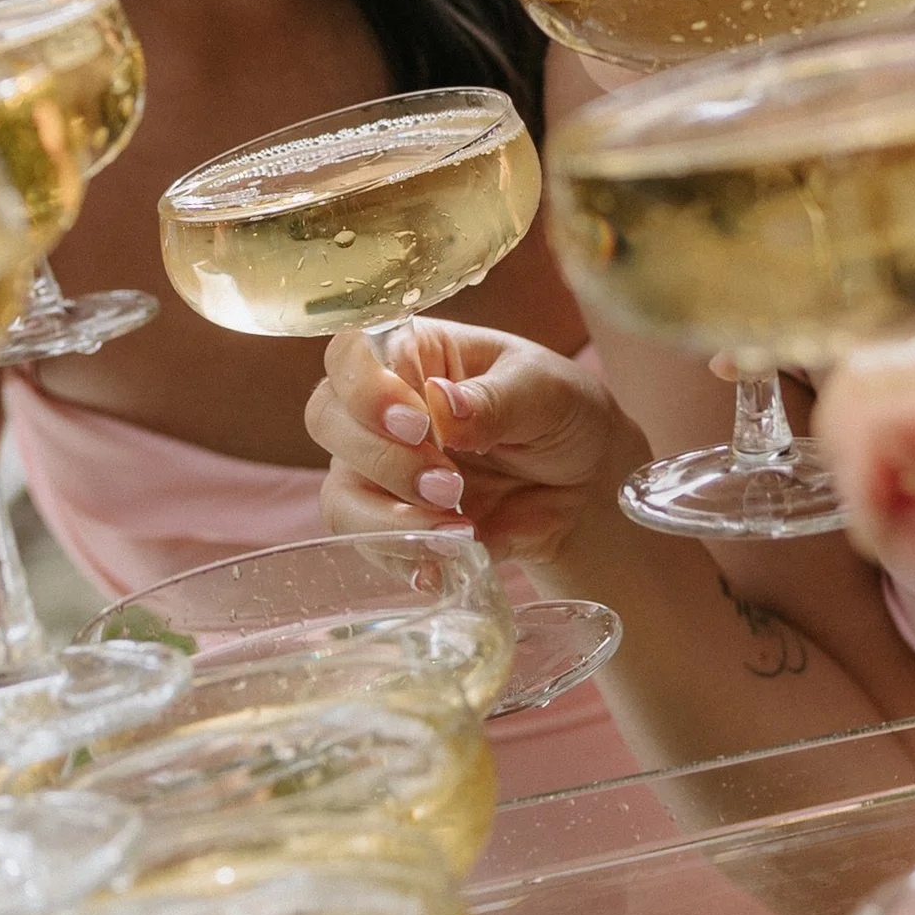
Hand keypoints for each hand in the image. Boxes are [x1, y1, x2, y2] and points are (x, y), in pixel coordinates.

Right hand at [305, 321, 635, 561]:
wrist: (586, 487)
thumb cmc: (562, 414)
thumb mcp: (547, 392)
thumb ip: (497, 398)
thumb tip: (442, 402)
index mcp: (416, 353)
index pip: (351, 352)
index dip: (365, 388)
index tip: (417, 423)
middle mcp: (383, 406)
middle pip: (328, 420)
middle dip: (383, 459)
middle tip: (451, 484)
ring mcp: (380, 467)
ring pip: (339, 492)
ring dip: (388, 517)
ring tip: (459, 528)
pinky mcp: (393, 521)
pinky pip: (366, 543)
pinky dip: (403, 555)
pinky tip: (447, 562)